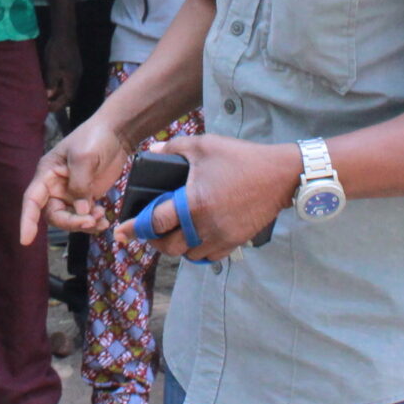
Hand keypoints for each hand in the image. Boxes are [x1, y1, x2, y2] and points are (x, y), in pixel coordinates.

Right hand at [19, 115, 133, 243]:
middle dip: (70, 222)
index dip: (27, 220)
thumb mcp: (84, 158)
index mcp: (47, 173)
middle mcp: (55, 186)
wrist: (117, 133)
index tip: (26, 240)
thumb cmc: (94, 138)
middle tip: (89, 220)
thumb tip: (81, 210)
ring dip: (84, 224)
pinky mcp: (86, 197)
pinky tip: (104, 218)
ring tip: (101, 218)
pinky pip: (84, 217)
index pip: (31, 200)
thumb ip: (80, 185)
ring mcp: (71, 193)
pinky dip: (93, 222)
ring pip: (70, 219)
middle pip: (54, 215)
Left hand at [41, 28, 78, 115]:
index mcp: (72, 79)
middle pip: (69, 94)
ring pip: (68, 87)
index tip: (48, 109)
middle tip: (47, 105)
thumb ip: (51, 82)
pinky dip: (60, 85)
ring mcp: (76, 71)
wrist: (65, 33)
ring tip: (47, 97)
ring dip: (59, 93)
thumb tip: (49, 96)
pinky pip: (67, 81)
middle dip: (59, 101)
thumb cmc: (57, 50)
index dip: (58, 105)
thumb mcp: (52, 67)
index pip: (68, 98)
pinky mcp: (73, 66)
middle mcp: (76, 77)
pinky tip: (51, 84)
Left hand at [123, 133, 297, 261]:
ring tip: (171, 233)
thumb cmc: (241, 158)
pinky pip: (208, 257)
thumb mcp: (204, 146)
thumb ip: (174, 148)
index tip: (122, 232)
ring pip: (188, 255)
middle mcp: (205, 225)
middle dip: (155, 240)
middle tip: (149, 231)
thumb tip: (154, 150)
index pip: (155, 223)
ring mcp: (222, 237)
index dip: (135, 228)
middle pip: (169, 247)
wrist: (280, 176)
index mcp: (193, 203)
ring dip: (176, 247)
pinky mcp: (235, 242)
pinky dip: (197, 251)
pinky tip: (194, 237)